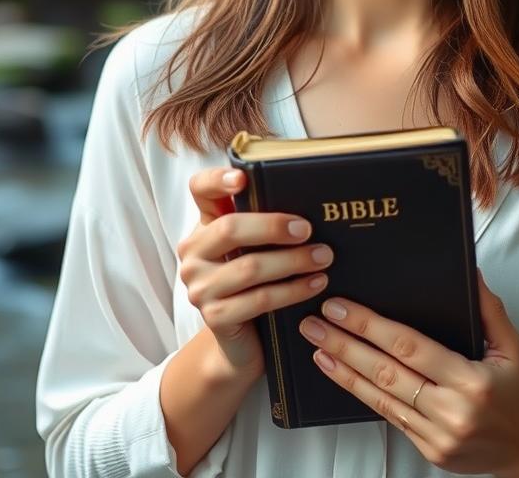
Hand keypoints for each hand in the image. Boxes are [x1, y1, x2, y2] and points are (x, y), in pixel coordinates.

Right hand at [177, 166, 334, 376]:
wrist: (243, 339)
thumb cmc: (256, 282)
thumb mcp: (256, 247)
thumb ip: (265, 224)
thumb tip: (311, 201)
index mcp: (205, 225)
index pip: (201, 189)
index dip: (218, 180)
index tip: (244, 178)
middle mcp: (194, 253)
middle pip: (230, 228)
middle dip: (273, 227)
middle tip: (308, 230)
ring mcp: (200, 286)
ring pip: (249, 267)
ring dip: (293, 261)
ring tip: (324, 257)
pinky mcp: (214, 317)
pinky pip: (259, 299)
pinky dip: (293, 290)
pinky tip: (316, 283)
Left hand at [296, 268, 518, 476]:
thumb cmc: (514, 391)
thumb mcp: (512, 346)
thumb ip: (488, 309)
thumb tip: (470, 272)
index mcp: (471, 381)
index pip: (410, 348)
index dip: (371, 327)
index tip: (342, 308)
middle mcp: (451, 411)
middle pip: (387, 373)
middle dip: (346, 344)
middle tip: (316, 322)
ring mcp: (436, 435)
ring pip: (380, 398)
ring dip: (343, 370)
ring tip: (318, 345)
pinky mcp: (426, 450)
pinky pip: (388, 417)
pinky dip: (360, 394)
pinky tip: (340, 374)